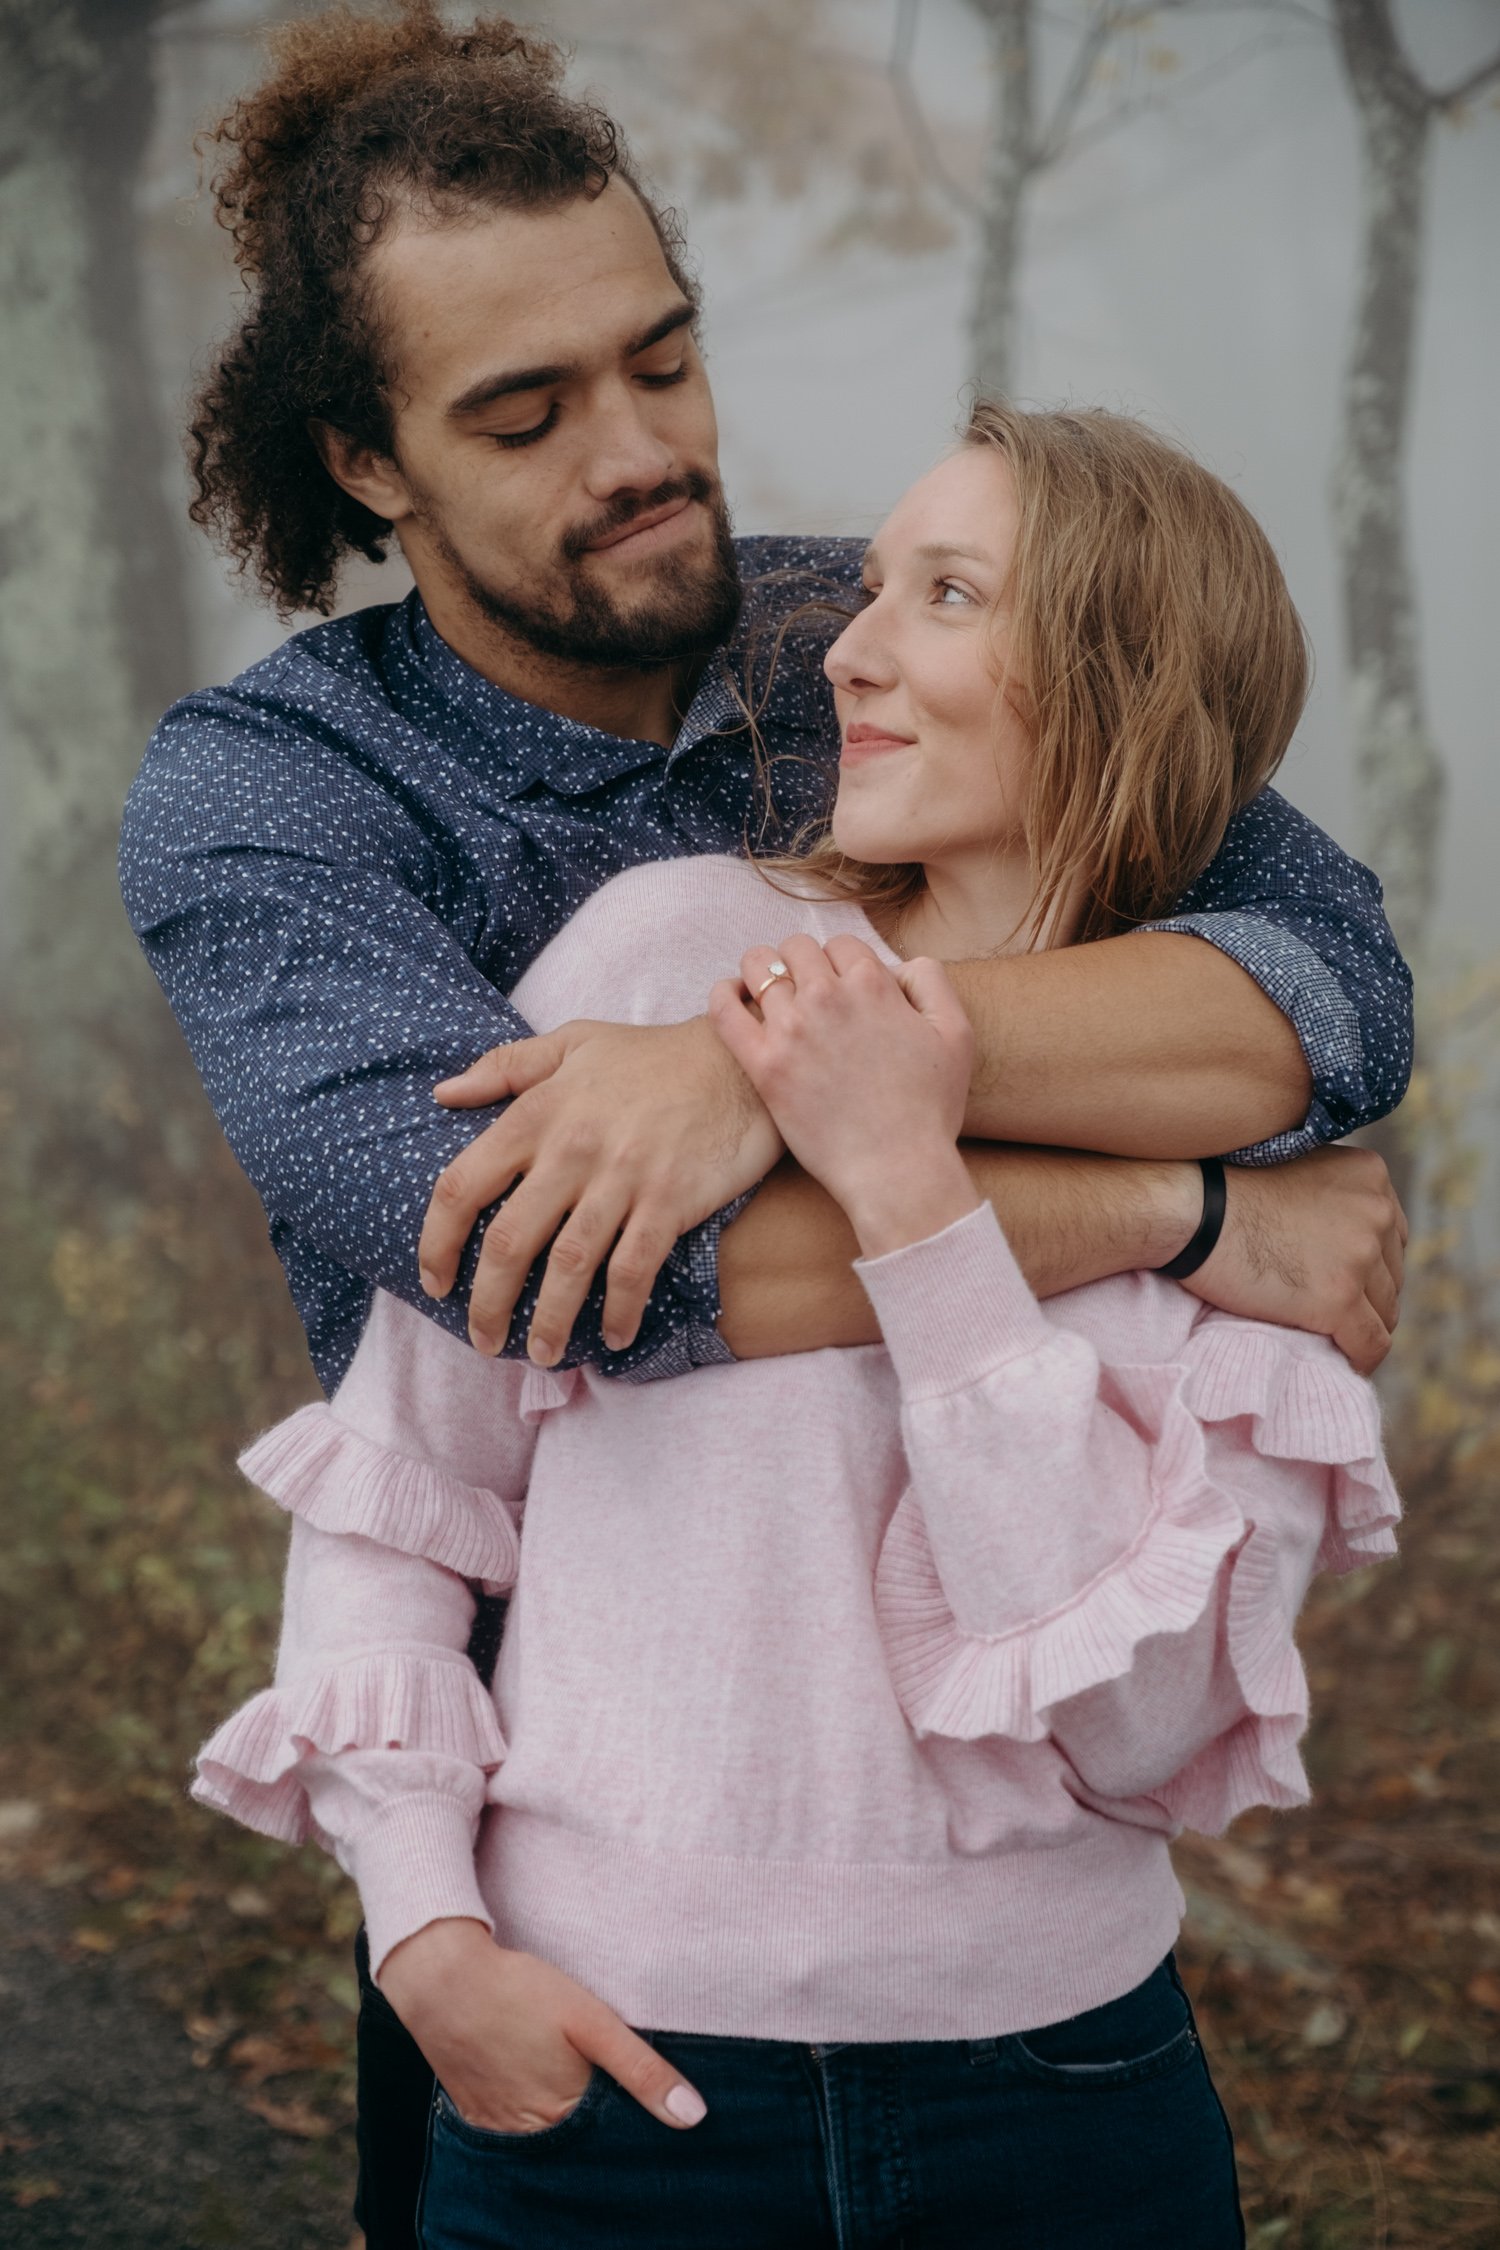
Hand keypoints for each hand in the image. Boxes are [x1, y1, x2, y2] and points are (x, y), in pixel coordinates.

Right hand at [378, 1920, 705, 2133]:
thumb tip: (693, 2116)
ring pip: (548, 2135)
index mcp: (564, 2119)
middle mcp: (531, 2137)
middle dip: (599, 2121)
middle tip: (602, 2078)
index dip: (632, 2120)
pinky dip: (532, 2111)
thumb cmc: (519, 1993)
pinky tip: (538, 2080)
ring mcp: (498, 2128)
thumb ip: (641, 2069)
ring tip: (568, 2074)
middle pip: (579, 2141)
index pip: (614, 2139)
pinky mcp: (476, 2113)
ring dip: (565, 2117)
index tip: (642, 2099)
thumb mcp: (591, 2021)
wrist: (442, 1980)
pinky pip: (514, 2127)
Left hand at [421, 1017, 781, 1361]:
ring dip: (549, 1321)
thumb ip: (505, 1067)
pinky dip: (622, 1310)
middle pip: (509, 1241)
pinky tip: (616, 1336)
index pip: (463, 1185)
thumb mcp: (573, 1043)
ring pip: (568, 1266)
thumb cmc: (652, 1056)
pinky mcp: (669, 1201)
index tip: (435, 1281)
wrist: (741, 1063)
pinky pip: (634, 1269)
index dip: (438, 1242)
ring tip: (543, 1354)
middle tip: (483, 1340)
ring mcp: (622, 1177)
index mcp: (538, 1112)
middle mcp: (571, 1148)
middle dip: (488, 1303)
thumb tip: (443, 1093)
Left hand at [709, 935, 979, 1256]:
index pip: (840, 944)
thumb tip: (898, 965)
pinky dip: (723, 993)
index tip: (839, 986)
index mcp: (873, 986)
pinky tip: (732, 996)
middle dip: (801, 963)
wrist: (898, 1170)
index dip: (840, 962)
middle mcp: (828, 998)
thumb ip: (931, 982)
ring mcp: (791, 1030)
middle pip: (797, 949)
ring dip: (763, 972)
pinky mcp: (763, 1066)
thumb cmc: (931, 1110)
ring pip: (759, 968)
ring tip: (767, 991)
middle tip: (804, 990)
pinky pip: (724, 1010)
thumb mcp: (956, 1034)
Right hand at [1184, 1145, 1405, 1374]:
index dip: (1369, 1264)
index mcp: (1370, 1177)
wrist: (1191, 1210)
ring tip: (1335, 1341)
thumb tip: (1335, 1237)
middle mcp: (1376, 1213)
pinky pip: (1370, 1343)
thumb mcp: (1297, 1167)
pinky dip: (1361, 1359)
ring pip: (1386, 1312)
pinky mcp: (1338, 1299)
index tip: (1344, 1281)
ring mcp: (1360, 1258)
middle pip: (1391, 1275)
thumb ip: (1330, 1194)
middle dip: (1366, 1297)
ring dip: (1362, 1328)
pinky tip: (1345, 1363)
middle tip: (1332, 1314)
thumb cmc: (1224, 1188)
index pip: (1392, 1236)